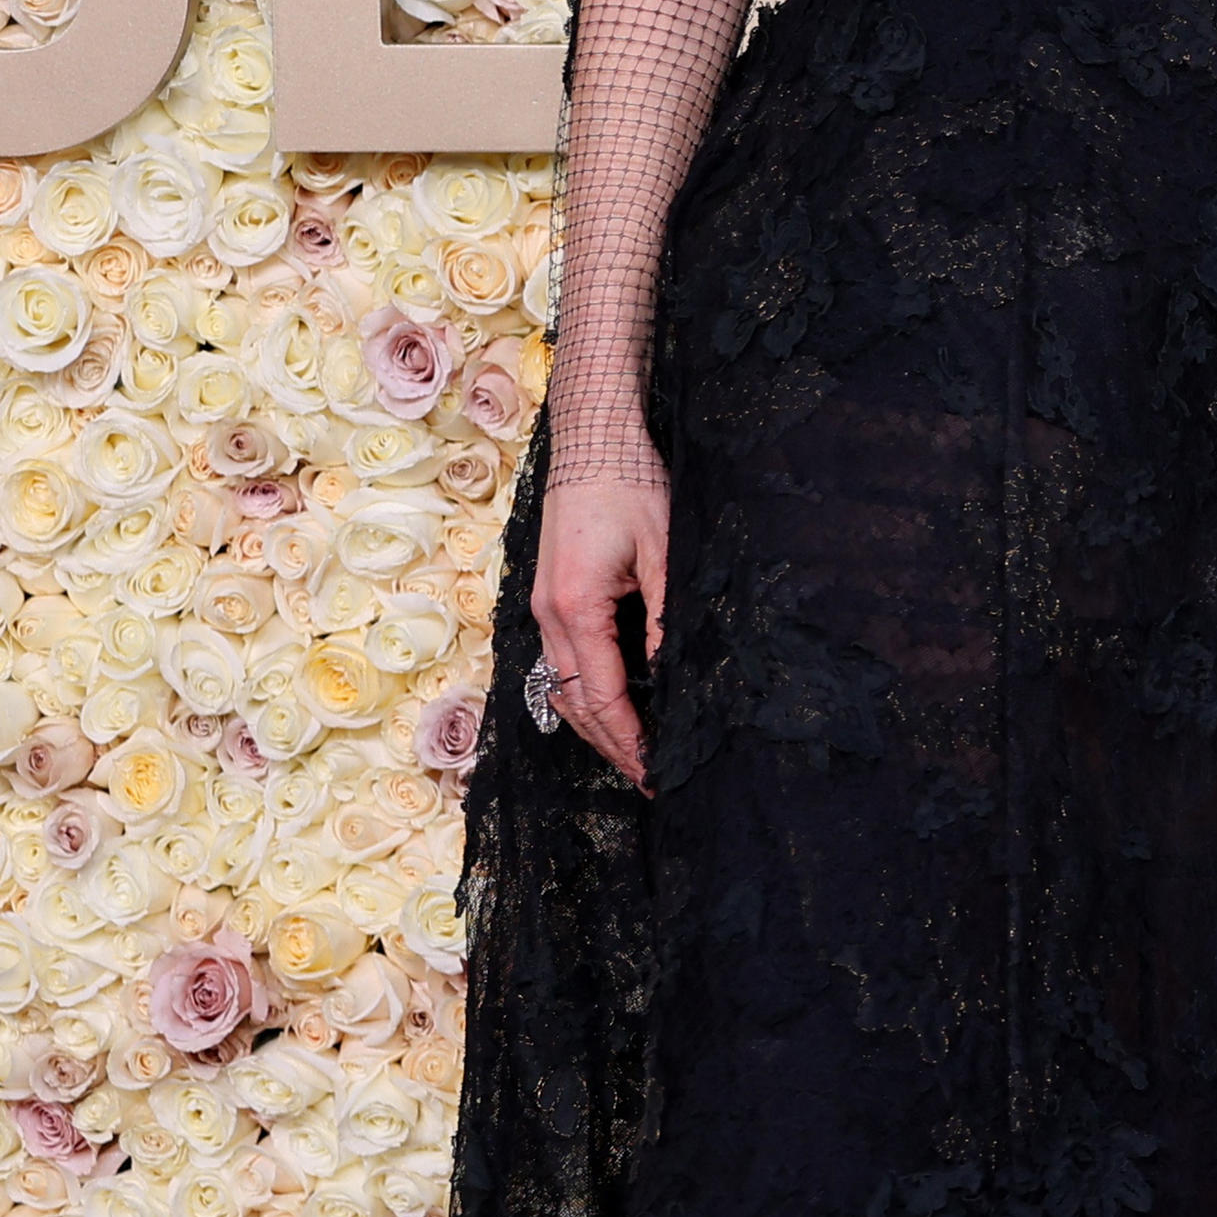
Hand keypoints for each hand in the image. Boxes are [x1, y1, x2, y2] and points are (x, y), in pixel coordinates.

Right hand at [533, 461, 668, 788]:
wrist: (591, 438)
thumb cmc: (629, 484)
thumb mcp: (663, 553)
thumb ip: (664, 619)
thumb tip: (672, 675)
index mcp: (576, 607)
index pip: (601, 696)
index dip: (630, 739)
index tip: (656, 771)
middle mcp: (549, 614)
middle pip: (574, 703)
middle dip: (611, 745)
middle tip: (648, 778)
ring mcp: (544, 607)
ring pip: (561, 687)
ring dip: (594, 726)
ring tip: (630, 754)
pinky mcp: (550, 597)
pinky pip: (560, 663)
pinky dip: (583, 695)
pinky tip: (609, 707)